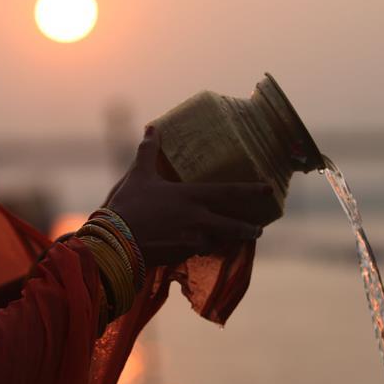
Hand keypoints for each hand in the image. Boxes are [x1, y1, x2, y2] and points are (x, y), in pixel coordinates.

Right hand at [106, 126, 270, 267]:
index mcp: (191, 196)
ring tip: (230, 243)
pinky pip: (197, 254)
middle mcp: (197, 219)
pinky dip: (200, 251)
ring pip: (217, 242)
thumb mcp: (139, 175)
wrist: (116, 242)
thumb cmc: (129, 205)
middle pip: (233, 226)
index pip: (229, 192)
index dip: (251, 190)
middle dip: (247, 229)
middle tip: (258, 230)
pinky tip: (196, 250)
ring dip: (224, 242)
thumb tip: (151, 127)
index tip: (268, 190)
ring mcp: (191, 240)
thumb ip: (148, 152)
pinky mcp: (181, 256)